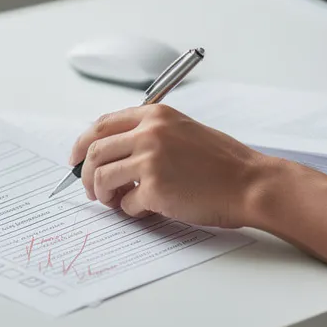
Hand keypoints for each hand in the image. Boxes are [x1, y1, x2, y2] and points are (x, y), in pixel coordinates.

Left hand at [69, 105, 278, 227]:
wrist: (250, 183)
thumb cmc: (222, 163)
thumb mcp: (184, 132)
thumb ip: (149, 135)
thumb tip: (112, 154)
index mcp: (156, 115)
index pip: (102, 124)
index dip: (82, 144)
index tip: (76, 159)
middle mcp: (150, 132)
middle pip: (94, 150)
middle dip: (84, 173)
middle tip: (90, 189)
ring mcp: (151, 160)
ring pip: (102, 177)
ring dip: (102, 194)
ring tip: (115, 202)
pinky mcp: (156, 189)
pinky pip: (127, 203)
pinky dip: (131, 211)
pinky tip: (147, 211)